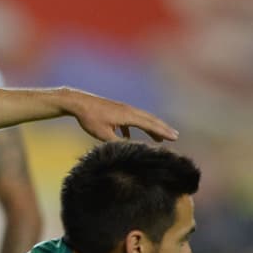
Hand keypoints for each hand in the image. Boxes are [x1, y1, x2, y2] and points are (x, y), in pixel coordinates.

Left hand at [59, 88, 177, 142]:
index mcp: (128, 115)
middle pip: (150, 120)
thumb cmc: (90, 118)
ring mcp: (122, 109)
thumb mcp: (103, 135)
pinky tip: (128, 138)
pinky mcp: (115, 111)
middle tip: (175, 136)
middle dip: (162, 129)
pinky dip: (133, 128)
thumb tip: (129, 150)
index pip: (150, 125)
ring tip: (158, 139)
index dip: (162, 132)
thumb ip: (117, 143)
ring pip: (141, 119)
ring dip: (150, 128)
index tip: (174, 138)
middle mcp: (129, 110)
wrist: (78, 102)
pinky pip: (129, 120)